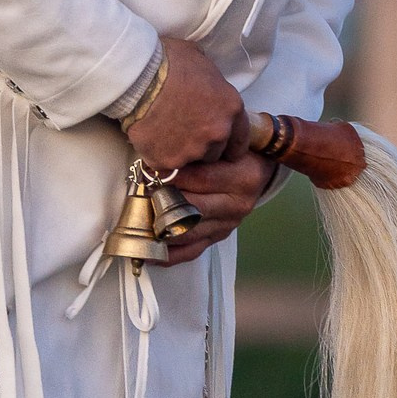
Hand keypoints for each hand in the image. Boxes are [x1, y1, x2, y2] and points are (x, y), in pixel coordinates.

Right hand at [118, 29, 246, 180]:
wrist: (138, 77)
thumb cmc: (169, 61)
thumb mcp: (201, 61)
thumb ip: (211, 81)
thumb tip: (208, 83)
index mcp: (232, 108)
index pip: (240, 141)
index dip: (228, 141)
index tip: (217, 140)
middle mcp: (218, 133)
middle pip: (216, 153)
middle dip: (204, 146)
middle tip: (185, 131)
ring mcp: (194, 150)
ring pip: (192, 161)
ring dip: (182, 152)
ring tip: (166, 134)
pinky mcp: (168, 160)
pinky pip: (167, 164)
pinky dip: (160, 155)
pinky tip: (152, 139)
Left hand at [148, 138, 282, 262]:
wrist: (259, 168)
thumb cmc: (236, 152)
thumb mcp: (225, 144)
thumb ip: (199, 150)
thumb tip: (160, 159)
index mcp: (243, 177)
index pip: (199, 178)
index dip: (170, 175)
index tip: (148, 171)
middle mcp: (238, 204)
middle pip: (191, 208)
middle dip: (161, 202)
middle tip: (139, 194)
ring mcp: (229, 224)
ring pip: (187, 231)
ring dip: (159, 228)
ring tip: (137, 220)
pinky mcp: (220, 236)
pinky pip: (192, 250)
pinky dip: (169, 253)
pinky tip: (150, 252)